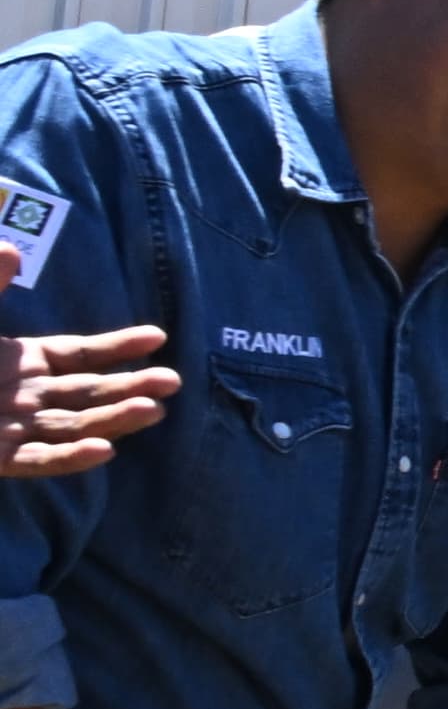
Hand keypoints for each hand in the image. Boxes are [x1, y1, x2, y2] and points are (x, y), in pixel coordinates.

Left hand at [2, 281, 178, 478]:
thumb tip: (11, 248)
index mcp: (20, 362)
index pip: (79, 355)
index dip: (117, 347)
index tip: (158, 337)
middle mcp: (26, 397)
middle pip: (87, 393)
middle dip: (129, 388)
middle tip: (171, 382)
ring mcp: (13, 430)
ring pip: (72, 426)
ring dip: (112, 419)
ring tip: (152, 411)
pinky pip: (37, 460)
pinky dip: (68, 458)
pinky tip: (104, 451)